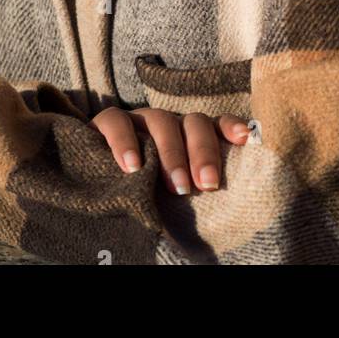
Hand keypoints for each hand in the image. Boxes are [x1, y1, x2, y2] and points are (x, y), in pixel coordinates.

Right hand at [91, 106, 248, 194]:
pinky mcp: (107, 122)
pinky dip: (124, 142)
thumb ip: (192, 189)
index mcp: (188, 136)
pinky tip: (131, 167)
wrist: (93, 182)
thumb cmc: (143, 193)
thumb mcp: (171, 193)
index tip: (245, 139)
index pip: (215, 124)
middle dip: (203, 152)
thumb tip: (225, 218)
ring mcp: (138, 119)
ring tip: (175, 186)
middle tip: (207, 185)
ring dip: (171, 152)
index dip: (230, 127)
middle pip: (193, 122)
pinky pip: (116, 121)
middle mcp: (168, 123)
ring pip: (160, 119)